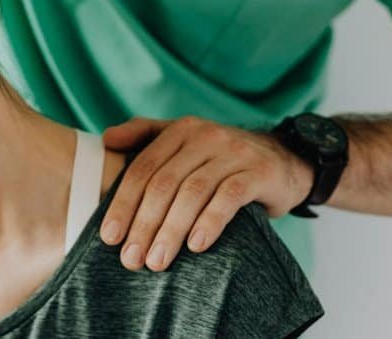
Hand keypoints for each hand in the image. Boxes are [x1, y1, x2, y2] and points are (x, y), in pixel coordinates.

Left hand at [99, 116, 314, 271]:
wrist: (284, 159)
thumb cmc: (223, 159)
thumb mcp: (186, 142)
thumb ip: (146, 135)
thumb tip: (106, 139)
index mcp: (181, 130)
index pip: (144, 168)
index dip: (123, 203)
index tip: (109, 237)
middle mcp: (205, 136)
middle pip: (165, 183)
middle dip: (144, 224)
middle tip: (131, 259)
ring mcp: (234, 152)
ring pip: (193, 192)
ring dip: (171, 230)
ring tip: (157, 261)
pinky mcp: (259, 172)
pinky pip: (229, 197)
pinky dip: (210, 222)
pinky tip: (196, 246)